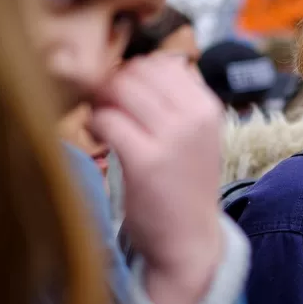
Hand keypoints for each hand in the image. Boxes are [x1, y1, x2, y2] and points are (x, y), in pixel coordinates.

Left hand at [91, 53, 224, 303]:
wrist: (189, 240)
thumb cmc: (184, 186)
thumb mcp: (195, 136)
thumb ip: (174, 101)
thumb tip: (130, 68)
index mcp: (208, 106)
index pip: (161, 63)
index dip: (133, 74)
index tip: (123, 95)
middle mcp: (195, 117)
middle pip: (137, 72)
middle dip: (112, 85)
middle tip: (105, 108)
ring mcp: (172, 137)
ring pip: (119, 90)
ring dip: (101, 102)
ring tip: (103, 124)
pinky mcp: (145, 160)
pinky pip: (107, 120)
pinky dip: (94, 124)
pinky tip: (98, 138)